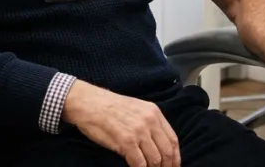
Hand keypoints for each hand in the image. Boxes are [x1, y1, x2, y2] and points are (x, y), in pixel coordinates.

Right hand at [63, 81, 179, 166]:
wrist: (88, 103)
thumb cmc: (108, 107)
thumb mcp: (136, 108)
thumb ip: (149, 123)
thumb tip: (157, 144)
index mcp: (154, 113)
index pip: (173, 140)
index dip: (175, 157)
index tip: (174, 166)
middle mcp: (150, 122)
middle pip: (167, 151)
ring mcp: (138, 132)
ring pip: (155, 160)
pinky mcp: (126, 142)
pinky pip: (140, 164)